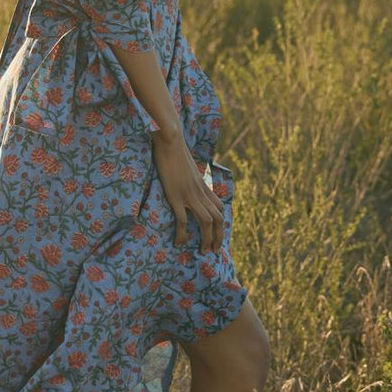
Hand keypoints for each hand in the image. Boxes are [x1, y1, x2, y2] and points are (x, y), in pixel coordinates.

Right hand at [152, 128, 224, 252]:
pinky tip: (178, 243)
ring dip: (207, 239)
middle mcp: (200, 192)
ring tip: (202, 251)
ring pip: (206, 222)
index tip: (217, 236)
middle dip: (218, 237)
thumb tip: (185, 179)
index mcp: (203, 185)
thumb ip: (189, 176)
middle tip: (212, 251)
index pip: (220, 207)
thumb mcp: (186, 166)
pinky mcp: (176, 195)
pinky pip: (182, 220)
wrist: (170, 140)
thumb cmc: (175, 149)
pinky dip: (182, 234)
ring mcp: (189, 194)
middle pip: (218, 219)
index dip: (221, 224)